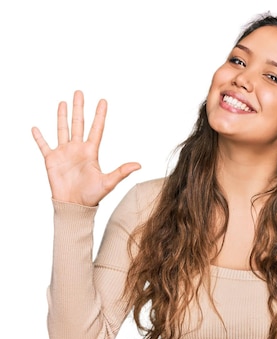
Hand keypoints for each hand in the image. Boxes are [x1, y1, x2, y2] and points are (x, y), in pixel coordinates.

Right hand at [31, 90, 140, 205]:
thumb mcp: (108, 182)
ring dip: (61, 116)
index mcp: (91, 151)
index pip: (96, 128)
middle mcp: (78, 149)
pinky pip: (43, 146)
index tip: (103, 100)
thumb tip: (139, 165)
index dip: (99, 114)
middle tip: (79, 92)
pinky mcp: (51, 160)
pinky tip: (35, 128)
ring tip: (62, 102)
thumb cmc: (92, 196)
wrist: (74, 206)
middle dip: (79, 108)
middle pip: (78, 123)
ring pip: (62, 129)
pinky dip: (39, 137)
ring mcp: (64, 153)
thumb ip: (122, 172)